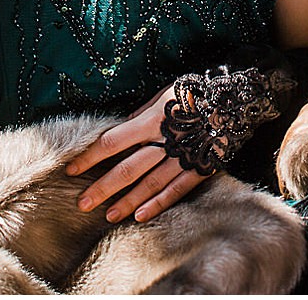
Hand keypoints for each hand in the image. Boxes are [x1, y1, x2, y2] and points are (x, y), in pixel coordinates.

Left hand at [67, 89, 209, 223]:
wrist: (236, 97)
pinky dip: (158, 204)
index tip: (71, 169)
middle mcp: (165, 141)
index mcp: (152, 120)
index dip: (90, 157)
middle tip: (82, 204)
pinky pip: (177, 190)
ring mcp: (183, 157)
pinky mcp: (200, 168)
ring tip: (108, 215)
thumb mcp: (162, 94)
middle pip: (128, 169)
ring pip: (150, 184)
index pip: (112, 142)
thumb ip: (139, 114)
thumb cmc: (194, 91)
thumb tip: (119, 129)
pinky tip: (141, 216)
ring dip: (127, 201)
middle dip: (103, 187)